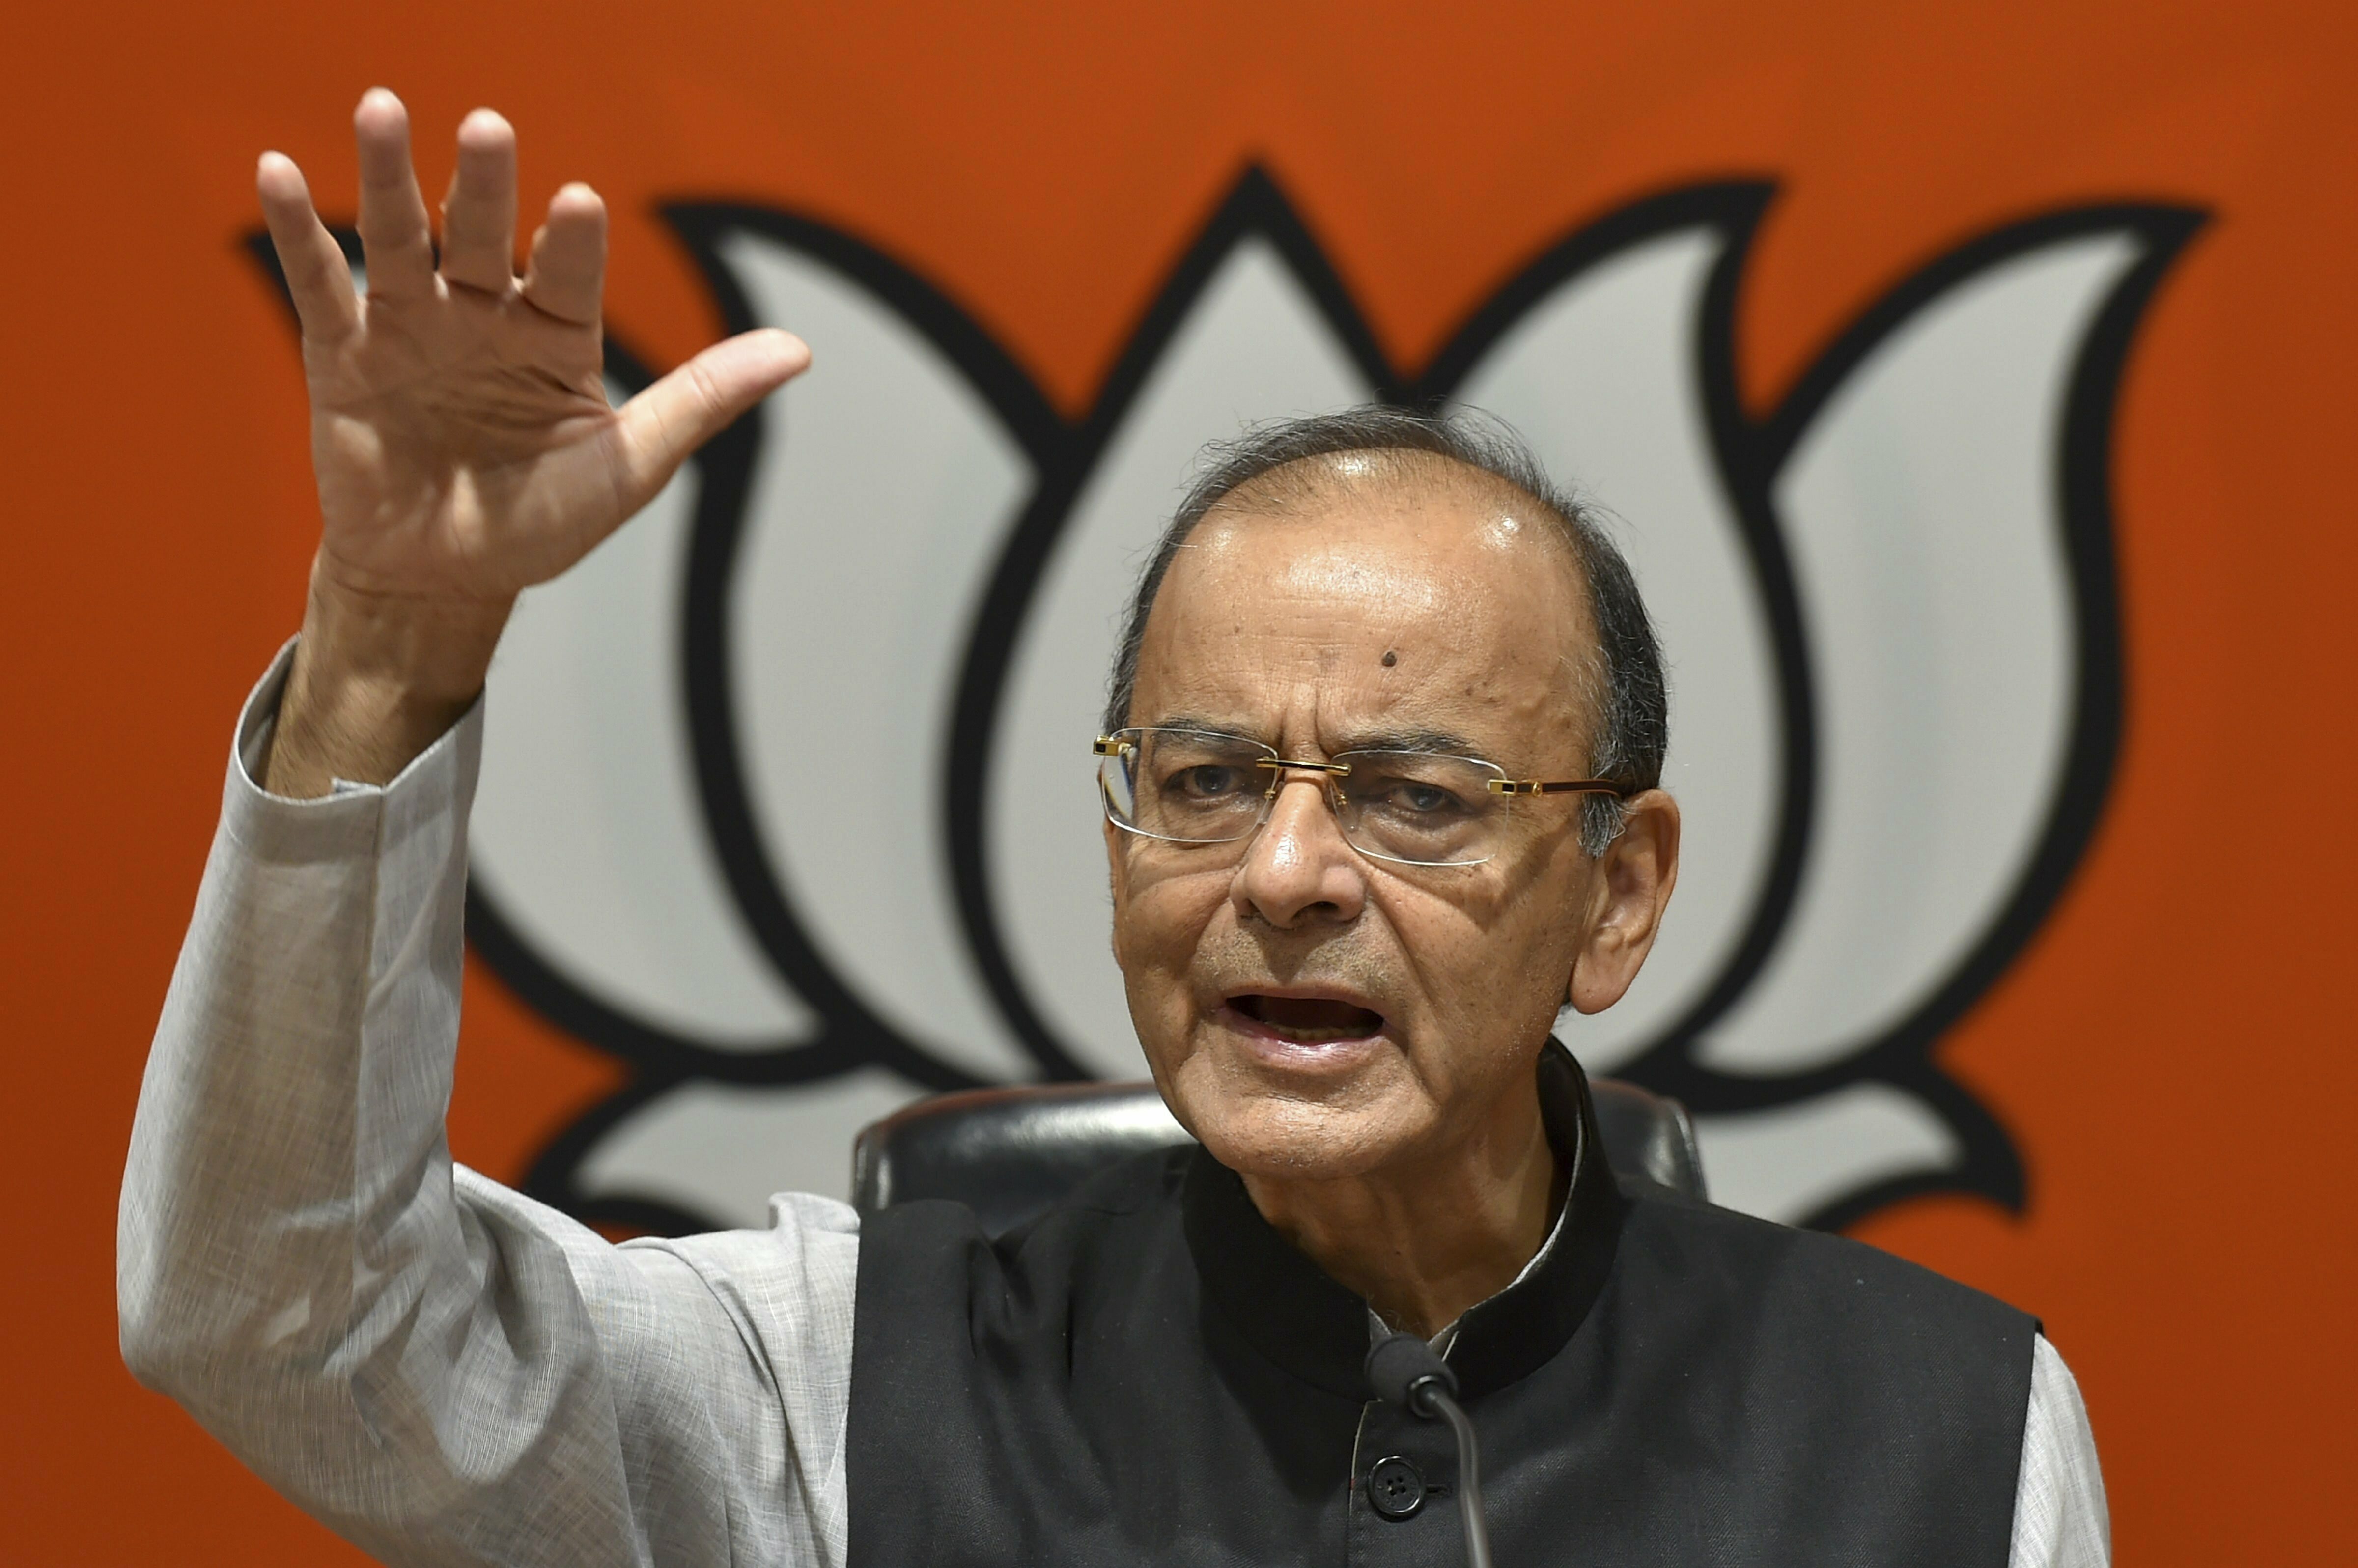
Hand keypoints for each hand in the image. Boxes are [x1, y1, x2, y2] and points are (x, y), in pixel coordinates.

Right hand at [256, 90, 808, 795]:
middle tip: (489, 128)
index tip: (578, 201)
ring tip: (383, 109)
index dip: (571, 240)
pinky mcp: (343, 353)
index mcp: (556, 334)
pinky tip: (279, 171)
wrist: (446, 581)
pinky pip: (320, 283)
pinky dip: (299, 230)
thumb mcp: (629, 466)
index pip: (569, 272)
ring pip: (401, 237)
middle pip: (483, 234)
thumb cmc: (542, 525)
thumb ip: (702, 400)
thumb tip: (799, 351)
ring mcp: (411, 326)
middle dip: (483, 184)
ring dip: (389, 176)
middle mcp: (484, 312)